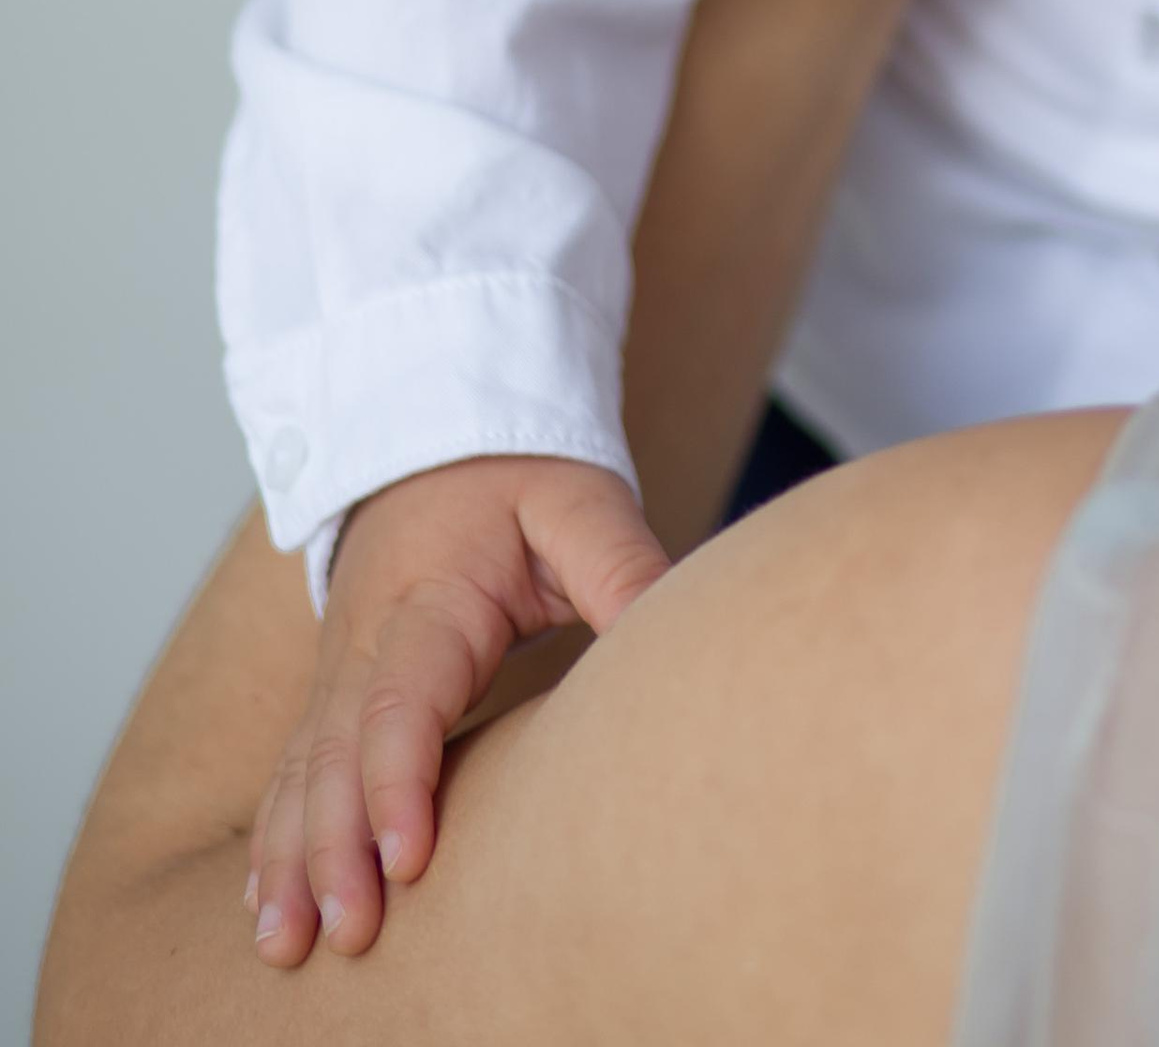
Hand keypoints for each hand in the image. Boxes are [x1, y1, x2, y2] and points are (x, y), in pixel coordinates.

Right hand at [247, 452, 666, 963]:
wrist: (440, 434)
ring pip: (300, 772)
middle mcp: (366, 643)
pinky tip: (267, 904)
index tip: (409, 859)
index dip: (399, 783)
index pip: (400, 703)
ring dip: (289, 859)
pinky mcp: (335, 690)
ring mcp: (340, 669)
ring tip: (286, 945)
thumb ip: (620, 565)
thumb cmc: (519, 475)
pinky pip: (292, 769)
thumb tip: (670, 632)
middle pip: (335, 755)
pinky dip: (275, 836)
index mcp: (428, 600)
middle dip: (333, 851)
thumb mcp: (579, 500)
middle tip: (345, 934)